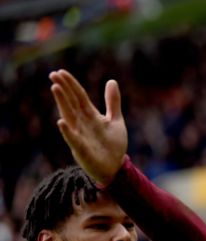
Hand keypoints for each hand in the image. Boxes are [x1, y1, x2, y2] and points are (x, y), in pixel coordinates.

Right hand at [49, 69, 126, 184]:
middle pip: (71, 103)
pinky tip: (61, 122)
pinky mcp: (81, 150)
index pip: (79, 96)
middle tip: (54, 75)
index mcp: (91, 116)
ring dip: (62, 103)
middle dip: (63, 89)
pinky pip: (73, 139)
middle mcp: (82, 123)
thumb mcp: (115, 120)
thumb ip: (113, 102)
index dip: (71, 84)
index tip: (61, 72)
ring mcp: (80, 135)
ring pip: (69, 116)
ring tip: (55, 88)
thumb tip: (111, 81)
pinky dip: (67, 131)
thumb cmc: (113, 145)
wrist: (115, 167)